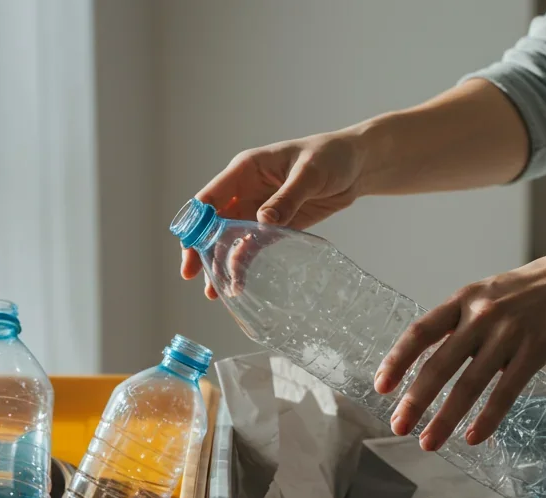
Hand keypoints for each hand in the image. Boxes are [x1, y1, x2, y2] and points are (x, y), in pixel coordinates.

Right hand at [181, 131, 367, 298]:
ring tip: (215, 291)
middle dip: (201, 248)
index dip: (196, 222)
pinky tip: (238, 282)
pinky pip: (253, 246)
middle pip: (213, 222)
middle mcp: (246, 191)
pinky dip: (243, 263)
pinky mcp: (275, 225)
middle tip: (192, 274)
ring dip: (221, 262)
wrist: (356, 166)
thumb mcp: (309, 173)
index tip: (190, 246)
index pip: (211, 197)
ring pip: (230, 239)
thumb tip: (262, 221)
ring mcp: (258, 209)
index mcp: (246, 170)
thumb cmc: (331, 157)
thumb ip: (286, 198)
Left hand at [374, 241, 545, 450]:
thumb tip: (437, 357)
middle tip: (398, 426)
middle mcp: (481, 316)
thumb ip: (464, 322)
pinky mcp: (535, 351)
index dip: (397, 360)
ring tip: (428, 442)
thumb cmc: (536, 287)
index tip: (380, 386)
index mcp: (464, 300)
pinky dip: (487, 418)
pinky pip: (505, 392)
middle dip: (415, 400)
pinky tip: (473, 437)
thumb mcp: (490, 293)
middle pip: (439, 364)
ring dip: (445, 418)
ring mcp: (509, 334)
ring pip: (469, 384)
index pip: (420, 332)